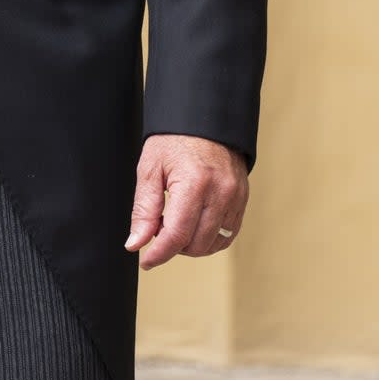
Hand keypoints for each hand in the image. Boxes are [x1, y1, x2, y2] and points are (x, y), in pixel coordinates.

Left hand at [125, 133, 247, 268]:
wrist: (205, 119)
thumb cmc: (174, 140)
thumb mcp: (150, 169)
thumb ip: (144, 210)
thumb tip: (136, 243)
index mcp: (194, 183)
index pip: (177, 235)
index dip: (159, 253)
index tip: (145, 260)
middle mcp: (220, 193)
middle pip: (196, 244)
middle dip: (173, 246)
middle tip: (159, 227)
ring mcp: (235, 197)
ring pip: (213, 244)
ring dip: (191, 245)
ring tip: (176, 223)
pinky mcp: (243, 199)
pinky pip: (228, 234)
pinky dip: (210, 238)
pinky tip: (194, 225)